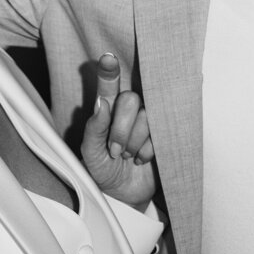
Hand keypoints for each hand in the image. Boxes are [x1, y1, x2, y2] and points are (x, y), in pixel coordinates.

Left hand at [80, 53, 156, 208]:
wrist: (123, 194)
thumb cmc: (102, 170)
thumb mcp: (90, 153)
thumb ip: (93, 128)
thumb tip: (101, 103)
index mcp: (108, 109)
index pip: (109, 85)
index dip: (109, 71)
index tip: (107, 58)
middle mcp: (129, 111)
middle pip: (131, 99)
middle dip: (121, 128)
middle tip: (114, 150)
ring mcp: (147, 122)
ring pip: (146, 116)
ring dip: (133, 142)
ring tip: (127, 156)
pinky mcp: (163, 135)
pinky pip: (159, 133)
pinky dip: (146, 151)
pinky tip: (140, 160)